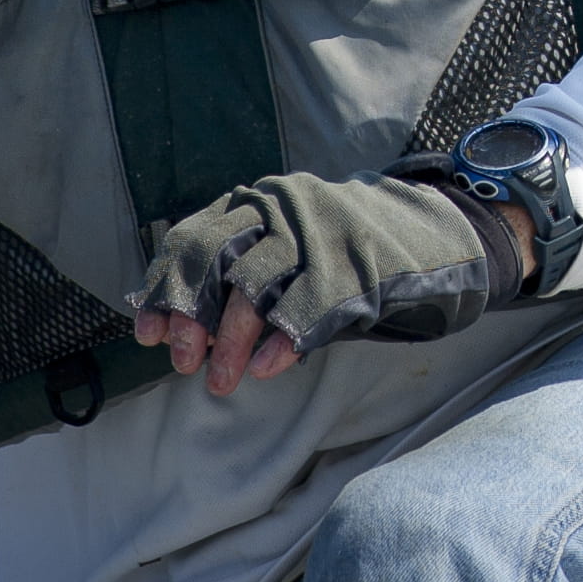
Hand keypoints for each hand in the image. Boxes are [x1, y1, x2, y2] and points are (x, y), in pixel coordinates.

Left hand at [130, 170, 525, 395]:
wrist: (431, 238)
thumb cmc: (340, 254)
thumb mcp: (283, 249)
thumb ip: (236, 271)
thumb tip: (169, 323)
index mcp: (258, 201)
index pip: (194, 239)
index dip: (167, 290)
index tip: (150, 338)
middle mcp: (284, 207)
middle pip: (219, 258)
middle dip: (195, 316)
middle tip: (186, 365)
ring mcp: (321, 232)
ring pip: (257, 285)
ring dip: (233, 340)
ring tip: (225, 380)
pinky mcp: (356, 262)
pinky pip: (305, 306)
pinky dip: (281, 342)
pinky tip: (265, 368)